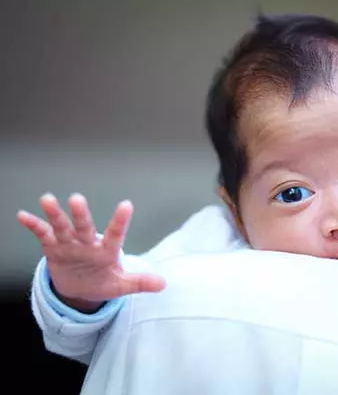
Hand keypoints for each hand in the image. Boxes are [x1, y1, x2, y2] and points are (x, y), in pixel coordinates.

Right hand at [17, 193, 165, 311]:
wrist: (80, 288)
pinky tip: (23, 216)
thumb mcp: (121, 285)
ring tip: (47, 199)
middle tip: (77, 199)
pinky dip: (34, 226)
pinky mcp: (53, 248)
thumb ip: (140, 282)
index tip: (126, 205)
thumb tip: (164, 284)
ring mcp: (70, 244)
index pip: (115, 234)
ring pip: (62, 227)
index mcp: (106, 251)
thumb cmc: (103, 281)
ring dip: (55, 215)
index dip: (120, 221)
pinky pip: (43, 235)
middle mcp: (88, 243)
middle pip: (84, 227)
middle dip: (81, 214)